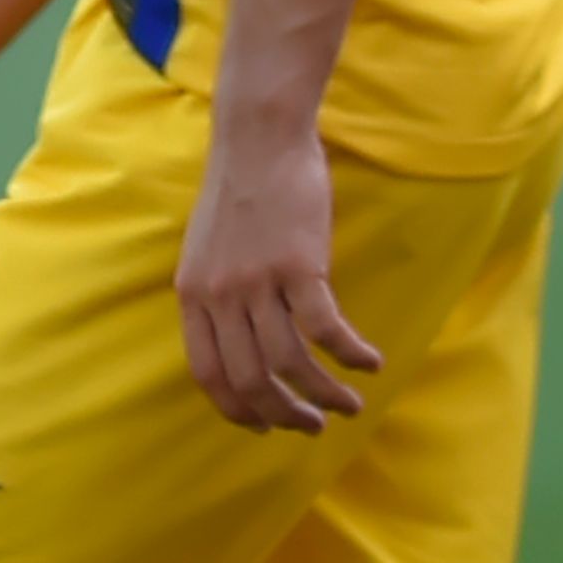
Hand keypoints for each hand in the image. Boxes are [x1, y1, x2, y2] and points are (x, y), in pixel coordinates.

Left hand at [177, 122, 383, 434]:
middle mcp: (219, 295)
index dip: (238, 409)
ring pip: (290, 363)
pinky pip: (325, 329)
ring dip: (324, 395)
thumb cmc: (240, 188)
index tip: (265, 426)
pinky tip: (370, 363)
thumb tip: (239, 343)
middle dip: (285, 415)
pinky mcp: (298, 264)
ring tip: (350, 406)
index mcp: (192, 294)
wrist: (259, 136)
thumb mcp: (207, 249)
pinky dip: (350, 354)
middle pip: (250, 379)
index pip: (208, 374)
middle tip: (313, 427)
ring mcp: (257, 281)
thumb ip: (216, 295)